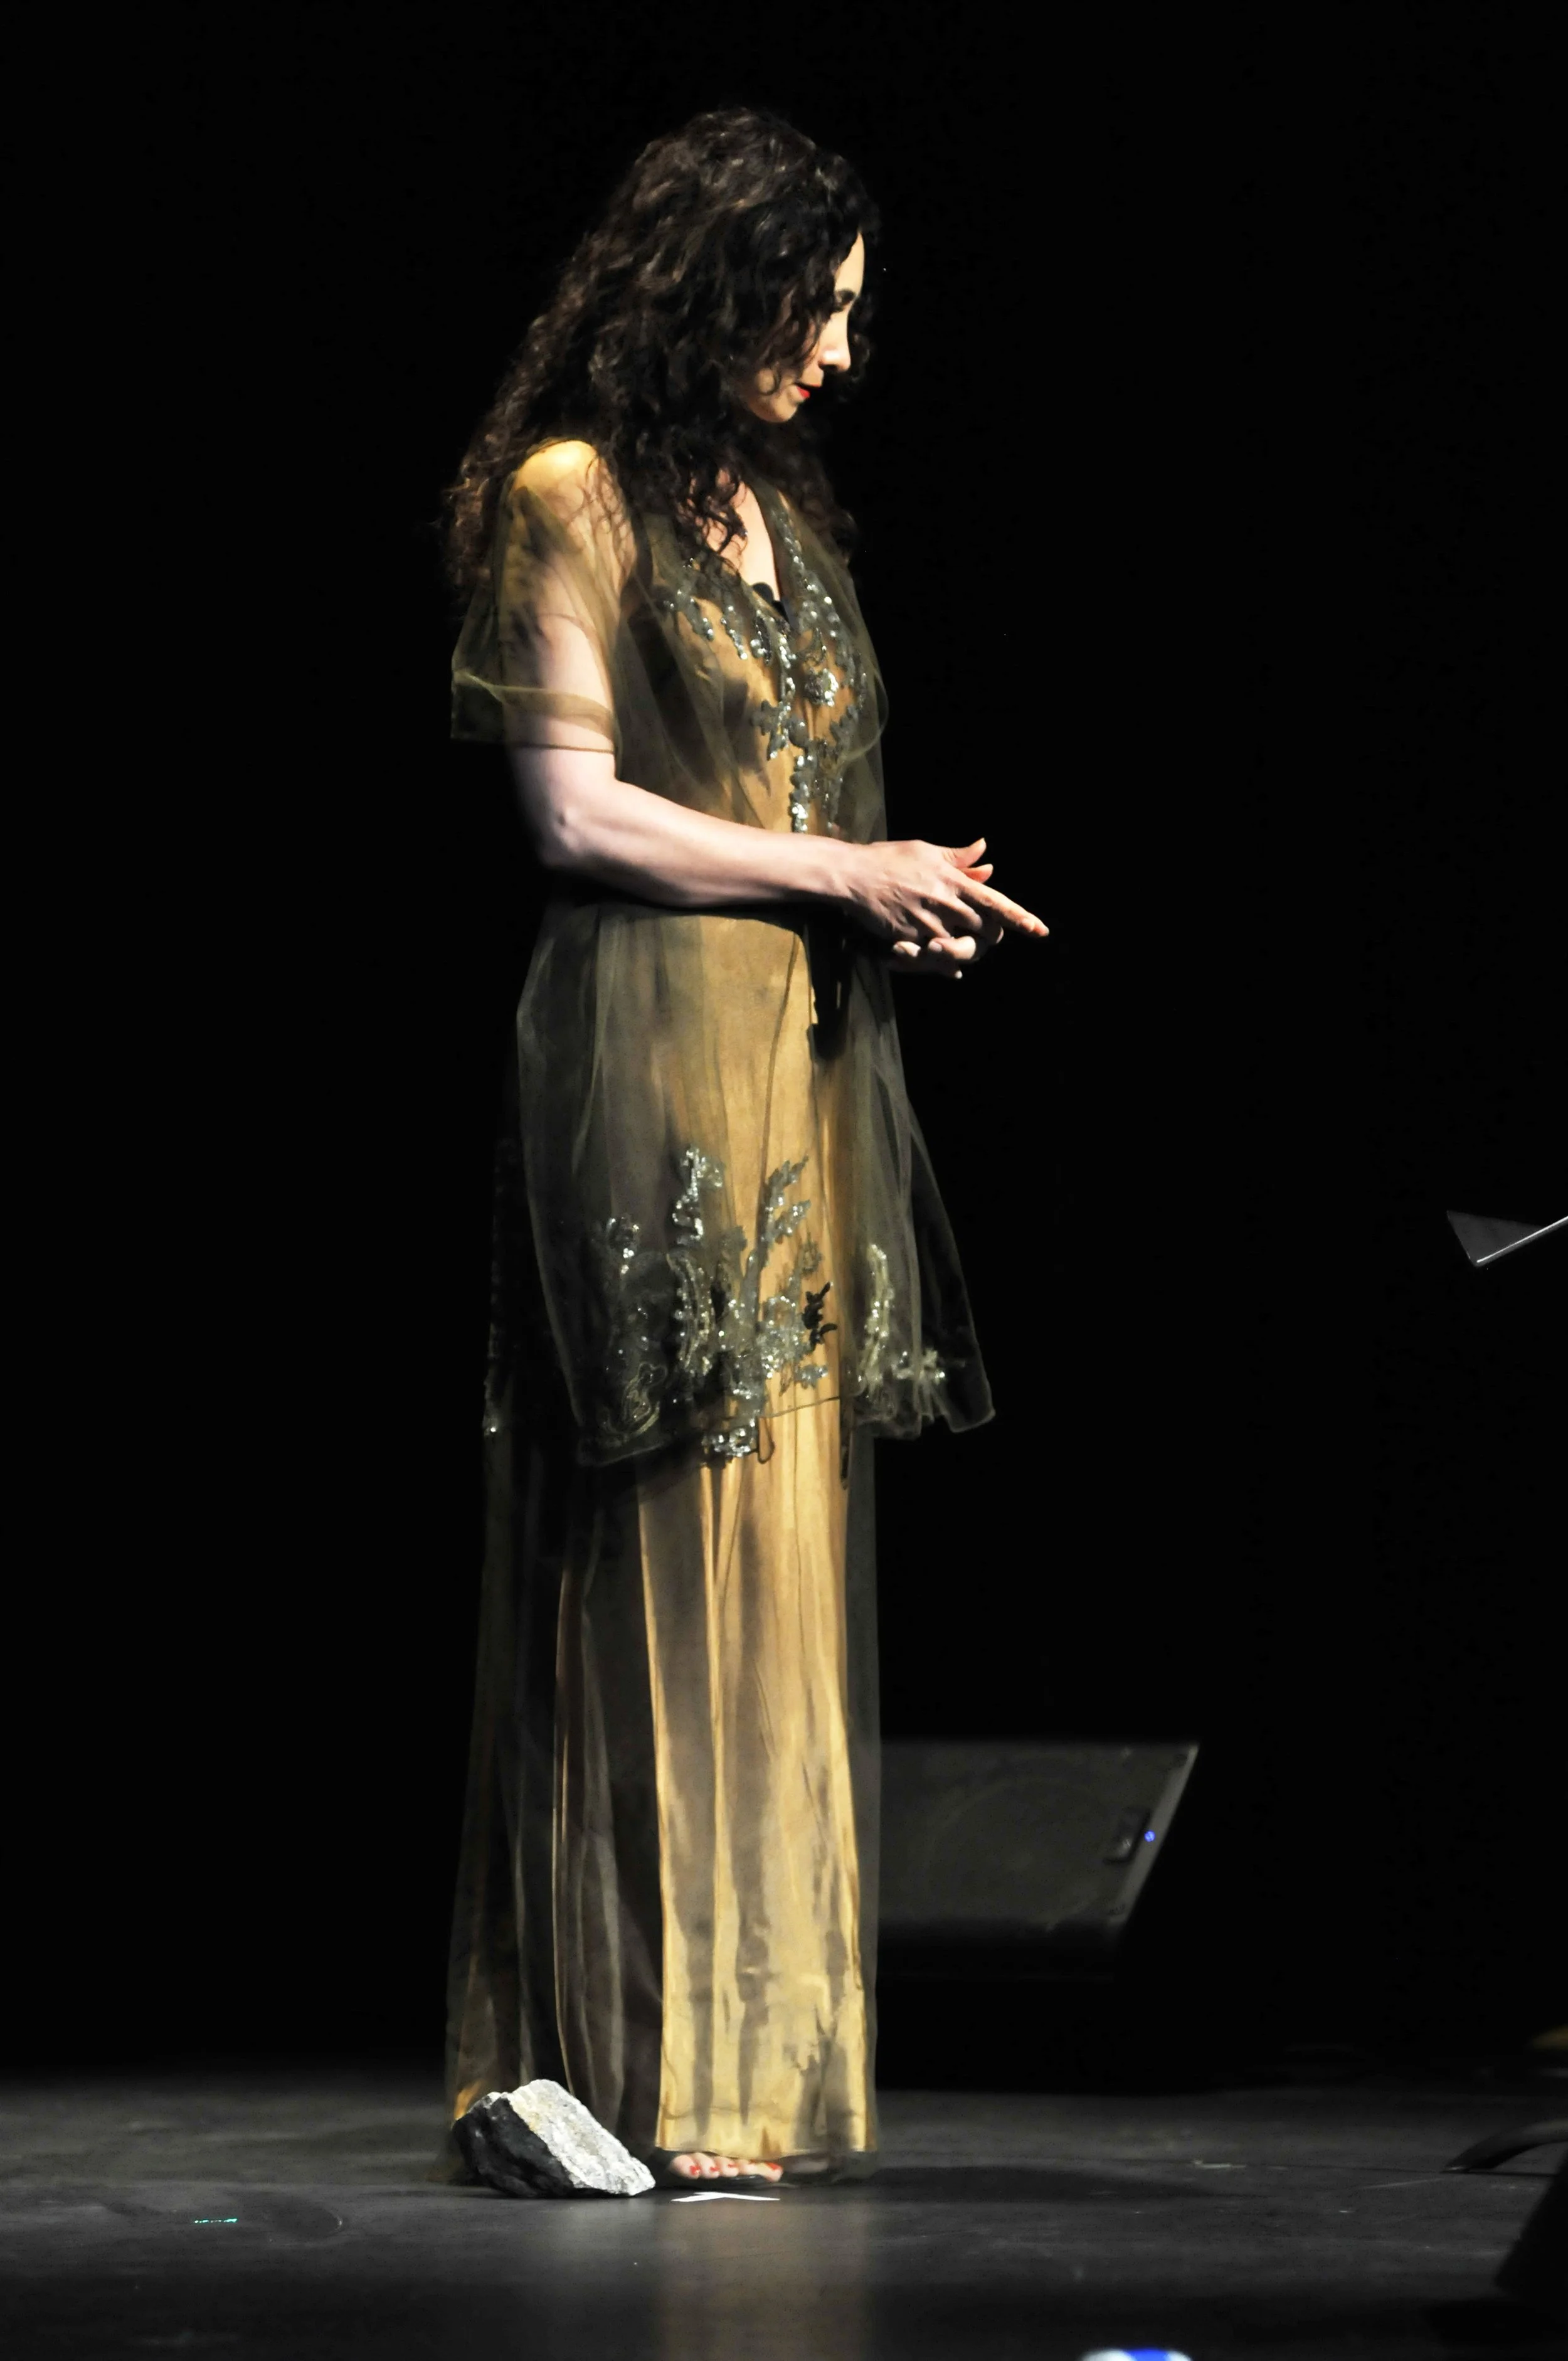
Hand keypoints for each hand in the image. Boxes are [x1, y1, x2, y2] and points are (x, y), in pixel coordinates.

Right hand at [845, 837, 1046, 964]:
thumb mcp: (926, 851)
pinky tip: (947, 966)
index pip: (995, 902)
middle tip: (983, 935)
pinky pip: (933, 960)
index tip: (1040, 930)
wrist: (853, 875)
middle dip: (988, 936)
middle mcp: (943, 903)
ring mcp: (926, 923)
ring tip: (956, 946)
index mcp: (951, 881)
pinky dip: (943, 965)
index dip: (1020, 917)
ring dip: (962, 951)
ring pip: (959, 949)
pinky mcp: (908, 938)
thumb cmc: (889, 859)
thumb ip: (959, 859)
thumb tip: (988, 858)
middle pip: (983, 931)